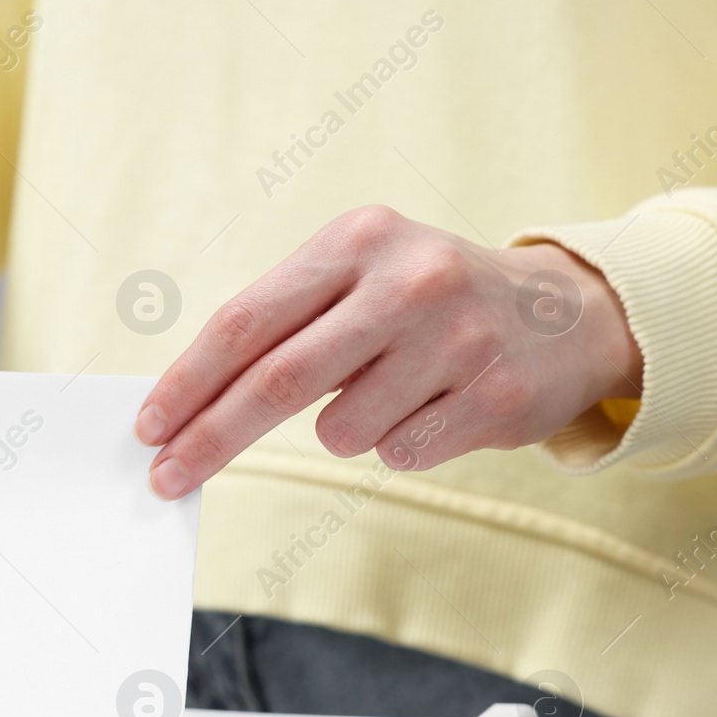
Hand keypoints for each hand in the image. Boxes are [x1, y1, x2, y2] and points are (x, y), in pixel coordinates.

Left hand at [137, 205, 642, 497]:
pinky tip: (437, 405)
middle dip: (210, 438)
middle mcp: (409, 281)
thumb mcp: (359, 274)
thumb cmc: (429, 300)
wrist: (568, 314)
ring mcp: (458, 338)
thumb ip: (282, 322)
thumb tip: (188, 403)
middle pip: (276, 382)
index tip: (148, 427)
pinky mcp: (495, 397)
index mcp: (358, 239)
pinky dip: (400, 443)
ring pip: (340, 431)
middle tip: (166, 477)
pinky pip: (399, 453)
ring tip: (392, 391)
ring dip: (342, 430)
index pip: (246, 320)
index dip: (188, 381)